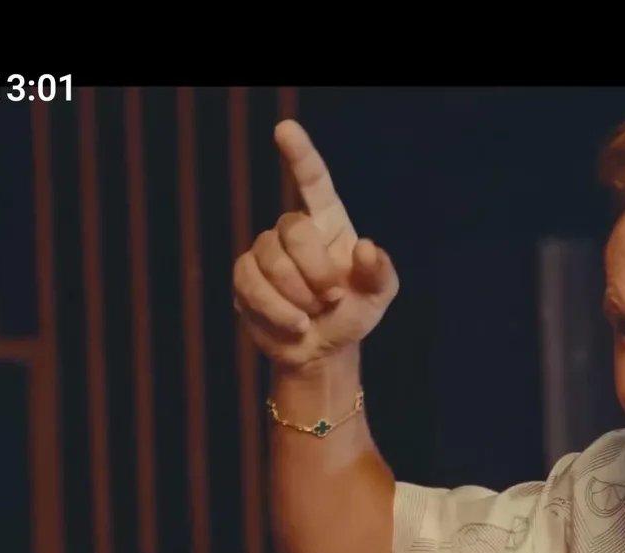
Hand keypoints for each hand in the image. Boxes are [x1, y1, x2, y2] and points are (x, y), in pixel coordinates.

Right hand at [233, 121, 398, 368]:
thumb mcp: (379, 296)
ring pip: (269, 259)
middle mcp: (294, 230)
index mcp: (328, 222)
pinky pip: (251, 284)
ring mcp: (265, 252)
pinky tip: (295, 324)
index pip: (313, 181)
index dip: (300, 155)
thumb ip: (380, 271)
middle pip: (293, 228)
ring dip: (298, 296)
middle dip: (316, 271)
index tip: (285, 129)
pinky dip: (277, 310)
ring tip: (313, 313)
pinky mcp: (244, 278)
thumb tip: (365, 247)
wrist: (323, 350)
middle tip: (332, 298)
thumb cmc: (353, 314)